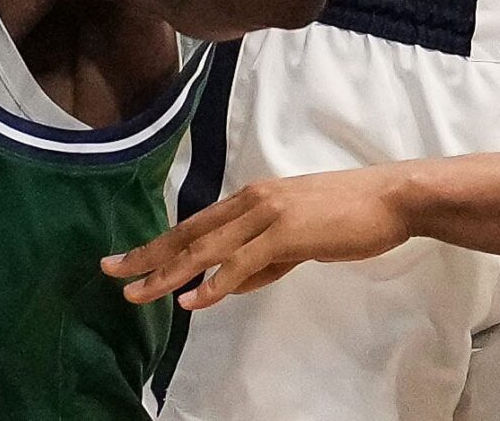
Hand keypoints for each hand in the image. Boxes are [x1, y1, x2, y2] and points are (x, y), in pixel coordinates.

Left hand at [103, 167, 416, 308]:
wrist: (390, 198)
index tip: (125, 260)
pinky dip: (217, 281)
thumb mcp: (297, 239)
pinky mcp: (287, 231)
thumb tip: (229, 286)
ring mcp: (268, 214)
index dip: (156, 244)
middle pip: (189, 234)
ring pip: (207, 248)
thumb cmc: (348, 216)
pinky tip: (195, 299)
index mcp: (251, 199)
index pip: (193, 226)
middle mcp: (251, 201)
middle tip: (109, 271)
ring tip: (138, 293)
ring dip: (169, 272)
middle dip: (147, 256)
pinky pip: (244, 261)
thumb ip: (262, 260)